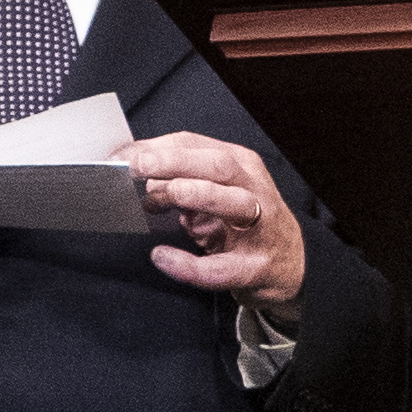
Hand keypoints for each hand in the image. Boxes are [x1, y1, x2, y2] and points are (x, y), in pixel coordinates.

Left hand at [129, 132, 306, 307]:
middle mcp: (253, 190)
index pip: (194, 145)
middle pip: (218, 165)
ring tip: (158, 200)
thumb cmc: (245, 224)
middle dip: (175, 162)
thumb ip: (177, 180)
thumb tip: (133, 173)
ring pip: (233, 204)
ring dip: (196, 196)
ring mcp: (259, 228)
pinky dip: (189, 264)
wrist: (291, 265)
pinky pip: (221, 266)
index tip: (120, 158)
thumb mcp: (215, 192)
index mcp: (239, 165)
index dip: (154, 148)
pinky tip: (162, 257)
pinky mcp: (255, 267)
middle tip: (138, 168)